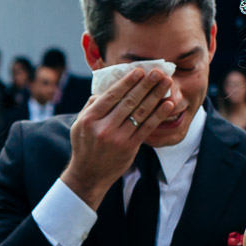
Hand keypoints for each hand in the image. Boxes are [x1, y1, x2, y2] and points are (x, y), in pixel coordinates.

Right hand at [60, 69, 173, 208]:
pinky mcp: (129, 147)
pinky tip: (167, 104)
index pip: (111, 95)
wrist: (88, 175)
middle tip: (158, 72)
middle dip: (146, 84)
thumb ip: (91, 106)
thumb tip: (106, 88)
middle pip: (129, 101)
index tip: (139, 71)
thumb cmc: (84, 146)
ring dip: (155, 96)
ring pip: (140, 113)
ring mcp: (118, 138)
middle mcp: (104, 127)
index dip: (127, 82)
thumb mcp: (79, 125)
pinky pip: (147, 128)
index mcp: (90, 118)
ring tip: (166, 83)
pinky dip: (158, 115)